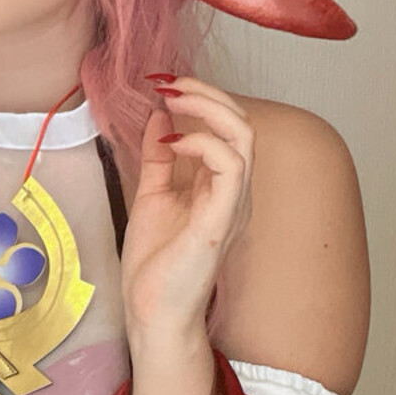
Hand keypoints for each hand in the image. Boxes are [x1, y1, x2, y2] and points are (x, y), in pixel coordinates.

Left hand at [122, 78, 253, 341]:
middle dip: (207, 92)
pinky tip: (172, 144)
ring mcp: (233, 204)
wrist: (152, 312)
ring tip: (173, 100)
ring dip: (207, 107)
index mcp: (221, 186)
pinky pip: (231, 164)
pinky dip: (202, 142)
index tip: (163, 83)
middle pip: (241, 122)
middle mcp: (235, 191)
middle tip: (169, 82)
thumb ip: (158, 157)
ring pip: (244, 135)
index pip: (227, 126)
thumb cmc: (155, 265)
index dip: (201, 96)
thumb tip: (159, 117)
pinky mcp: (223, 218)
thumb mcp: (152, 195)